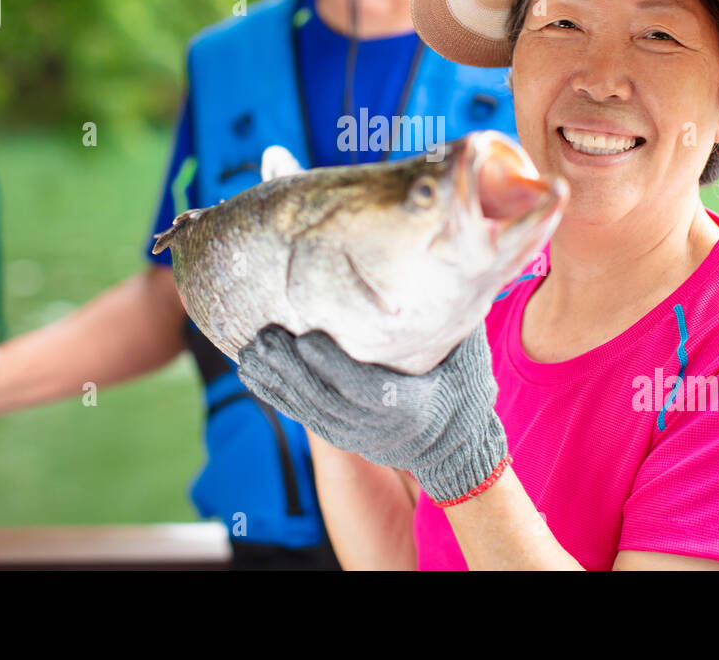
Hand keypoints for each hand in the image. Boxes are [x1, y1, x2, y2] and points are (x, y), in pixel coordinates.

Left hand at [238, 323, 507, 504]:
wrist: (458, 449)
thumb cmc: (465, 394)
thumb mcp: (469, 359)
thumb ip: (454, 322)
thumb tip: (450, 269)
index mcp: (408, 406)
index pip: (362, 389)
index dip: (332, 365)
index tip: (305, 338)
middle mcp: (376, 426)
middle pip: (324, 399)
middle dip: (290, 369)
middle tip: (262, 338)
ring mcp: (355, 435)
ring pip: (308, 410)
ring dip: (275, 382)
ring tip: (249, 352)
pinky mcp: (341, 437)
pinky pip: (303, 416)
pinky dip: (276, 396)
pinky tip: (253, 374)